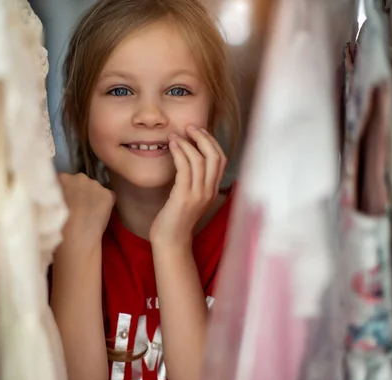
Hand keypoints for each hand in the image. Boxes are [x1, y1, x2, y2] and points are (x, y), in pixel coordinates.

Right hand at [58, 173, 115, 242]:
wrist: (75, 235)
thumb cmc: (57, 223)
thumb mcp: (50, 203)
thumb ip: (56, 194)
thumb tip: (62, 196)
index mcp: (63, 177)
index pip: (65, 180)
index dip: (67, 191)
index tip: (67, 201)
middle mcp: (80, 177)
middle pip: (81, 182)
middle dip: (80, 191)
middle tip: (78, 207)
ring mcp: (96, 184)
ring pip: (95, 189)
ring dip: (93, 197)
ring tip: (89, 213)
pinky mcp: (109, 194)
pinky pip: (108, 196)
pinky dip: (106, 204)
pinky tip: (99, 216)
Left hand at [149, 125, 226, 246]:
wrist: (170, 241)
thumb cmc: (175, 218)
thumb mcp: (189, 197)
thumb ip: (192, 180)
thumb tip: (186, 159)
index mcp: (212, 190)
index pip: (221, 159)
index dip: (211, 141)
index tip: (199, 130)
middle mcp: (209, 191)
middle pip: (215, 156)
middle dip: (203, 137)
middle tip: (189, 127)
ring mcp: (198, 195)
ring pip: (200, 160)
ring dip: (187, 143)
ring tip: (175, 135)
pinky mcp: (184, 198)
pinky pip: (185, 169)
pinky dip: (179, 153)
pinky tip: (172, 146)